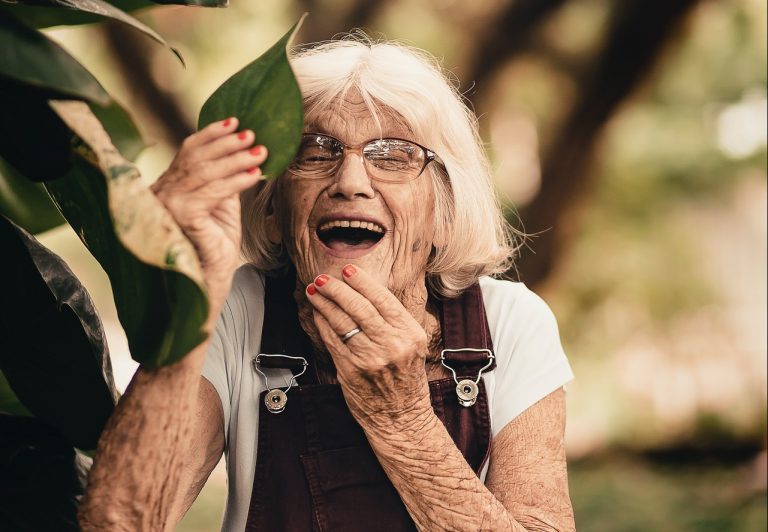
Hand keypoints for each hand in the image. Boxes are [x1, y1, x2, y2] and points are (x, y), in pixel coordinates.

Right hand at [151, 117, 266, 306]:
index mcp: (168, 186)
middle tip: (253, 134)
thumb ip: (223, 179)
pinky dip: (237, 180)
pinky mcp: (181, 215)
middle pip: (196, 157)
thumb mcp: (221, 204)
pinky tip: (255, 174)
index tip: (235, 121)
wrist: (208, 282)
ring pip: (206, 171)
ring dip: (237, 159)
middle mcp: (161, 192)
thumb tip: (242, 149)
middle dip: (227, 143)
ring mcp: (167, 203)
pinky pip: (214, 191)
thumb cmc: (215, 245)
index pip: (188, 151)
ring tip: (260, 151)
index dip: (212, 134)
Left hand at [305, 265, 432, 428]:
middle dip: (338, 289)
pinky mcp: (351, 371)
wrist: (402, 416)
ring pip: (342, 322)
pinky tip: (318, 313)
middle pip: (360, 308)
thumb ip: (394, 321)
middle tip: (323, 278)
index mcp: (410, 334)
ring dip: (325, 303)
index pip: (383, 300)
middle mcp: (392, 345)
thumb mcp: (413, 345)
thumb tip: (364, 290)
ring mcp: (370, 359)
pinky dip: (323, 324)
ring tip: (315, 290)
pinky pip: (332, 340)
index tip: (347, 269)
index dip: (362, 282)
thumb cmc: (406, 377)